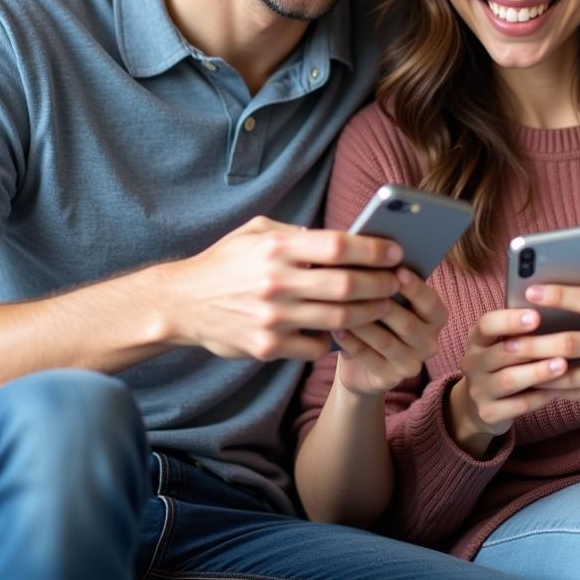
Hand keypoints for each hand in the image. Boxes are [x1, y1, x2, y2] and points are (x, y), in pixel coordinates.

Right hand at [163, 215, 402, 361]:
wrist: (181, 303)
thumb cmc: (225, 263)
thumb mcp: (256, 232)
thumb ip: (296, 232)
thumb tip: (339, 238)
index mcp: (276, 247)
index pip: (337, 245)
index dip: (373, 250)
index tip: (395, 252)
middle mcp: (276, 282)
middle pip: (346, 285)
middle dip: (381, 284)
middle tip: (398, 282)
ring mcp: (272, 318)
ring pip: (339, 319)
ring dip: (368, 313)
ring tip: (383, 306)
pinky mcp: (267, 347)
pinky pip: (316, 346)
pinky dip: (334, 340)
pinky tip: (342, 331)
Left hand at [332, 268, 446, 396]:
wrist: (361, 363)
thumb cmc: (375, 316)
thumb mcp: (386, 298)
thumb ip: (387, 281)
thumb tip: (376, 252)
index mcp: (436, 317)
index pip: (431, 303)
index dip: (415, 288)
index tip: (397, 270)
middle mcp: (430, 342)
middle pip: (408, 324)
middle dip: (383, 304)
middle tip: (360, 286)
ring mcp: (412, 364)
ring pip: (386, 342)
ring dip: (363, 323)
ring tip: (341, 306)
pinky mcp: (390, 380)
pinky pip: (369, 359)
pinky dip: (352, 343)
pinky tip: (336, 329)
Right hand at [447, 306, 568, 455]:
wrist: (476, 404)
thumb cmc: (501, 364)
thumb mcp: (500, 344)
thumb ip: (519, 332)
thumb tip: (555, 313)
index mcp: (476, 340)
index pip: (487, 325)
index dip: (510, 320)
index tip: (536, 316)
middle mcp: (472, 363)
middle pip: (501, 353)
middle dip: (532, 347)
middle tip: (562, 342)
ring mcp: (478, 390)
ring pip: (509, 380)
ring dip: (538, 372)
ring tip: (562, 365)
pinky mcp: (488, 413)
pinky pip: (517, 405)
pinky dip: (539, 397)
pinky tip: (558, 390)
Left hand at [519, 283, 579, 399]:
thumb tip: (550, 285)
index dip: (558, 295)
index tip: (529, 291)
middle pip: (570, 343)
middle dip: (534, 343)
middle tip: (508, 342)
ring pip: (571, 374)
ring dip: (539, 370)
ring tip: (514, 365)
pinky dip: (556, 388)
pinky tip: (536, 381)